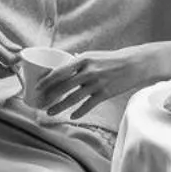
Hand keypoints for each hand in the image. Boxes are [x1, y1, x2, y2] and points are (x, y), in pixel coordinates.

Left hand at [31, 46, 163, 120]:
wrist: (134, 64)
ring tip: (50, 112)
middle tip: (39, 102)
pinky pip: (88, 105)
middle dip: (49, 96)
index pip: (59, 71)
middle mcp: (88, 71)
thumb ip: (79, 61)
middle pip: (63, 86)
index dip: (46, 80)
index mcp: (83, 60)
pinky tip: (72, 116)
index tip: (37, 87)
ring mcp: (96, 83)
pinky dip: (79, 112)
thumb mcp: (94, 55)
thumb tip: (65, 63)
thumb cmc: (112, 59)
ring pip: (73, 98)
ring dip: (59, 107)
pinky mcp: (104, 93)